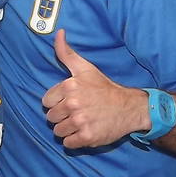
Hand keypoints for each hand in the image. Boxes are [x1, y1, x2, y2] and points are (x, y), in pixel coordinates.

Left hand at [41, 29, 146, 148]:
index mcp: (70, 86)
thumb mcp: (85, 68)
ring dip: (67, 130)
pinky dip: (74, 141)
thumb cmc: (104, 88)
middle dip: (62, 117)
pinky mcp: (87, 137)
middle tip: (77, 113)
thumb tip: (59, 33)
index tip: (70, 101)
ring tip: (81, 122)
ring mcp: (80, 122)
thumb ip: (67, 52)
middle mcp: (73, 104)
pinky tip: (84, 132)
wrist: (129, 107)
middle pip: (51, 118)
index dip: (57, 102)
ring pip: (58, 132)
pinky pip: (68, 144)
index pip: (47, 102)